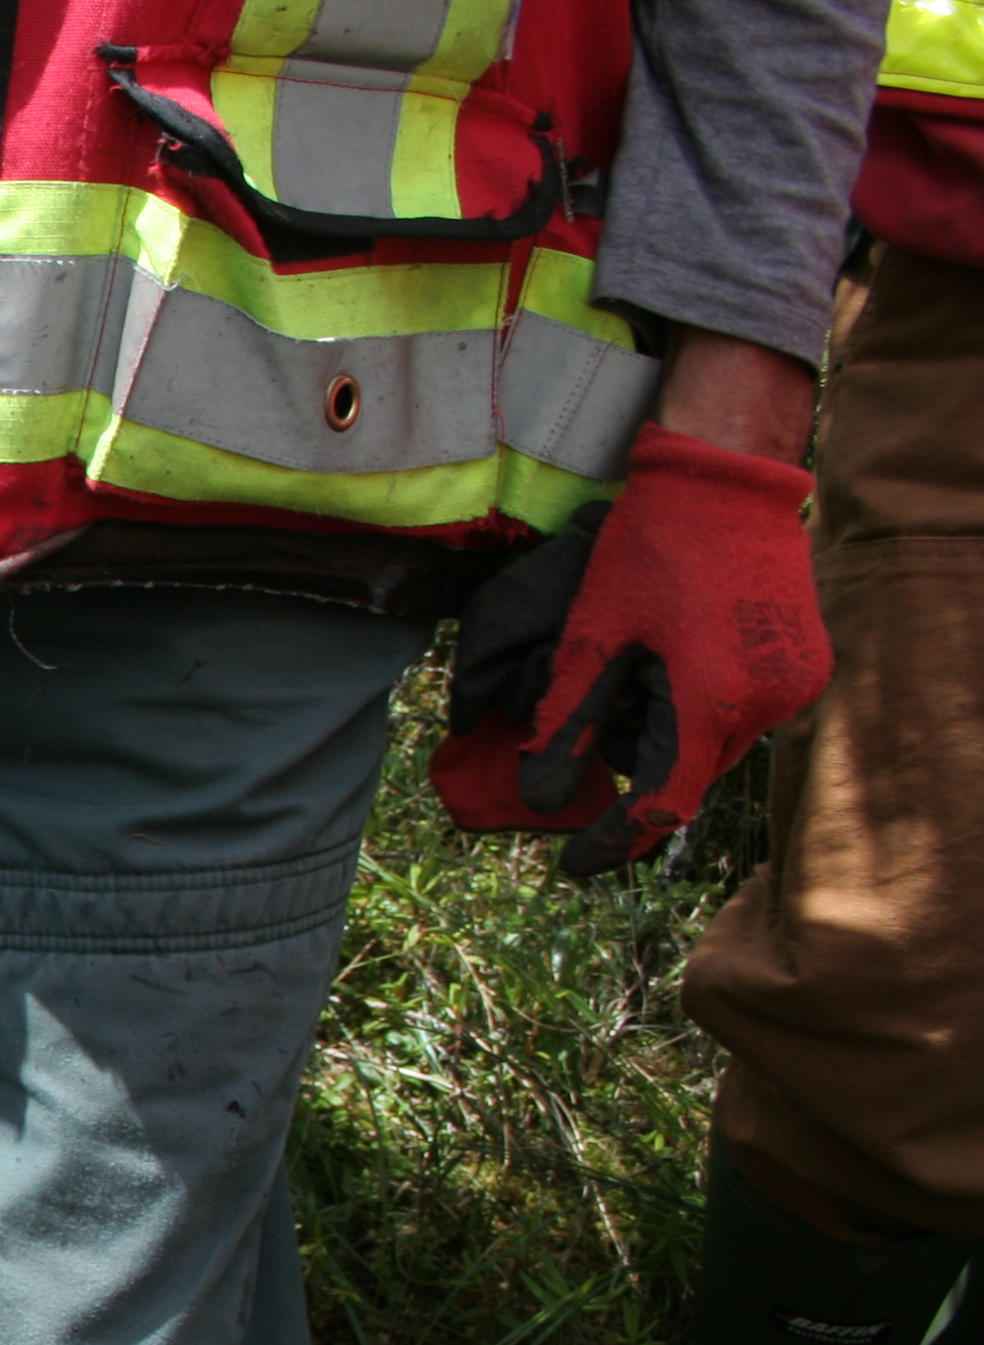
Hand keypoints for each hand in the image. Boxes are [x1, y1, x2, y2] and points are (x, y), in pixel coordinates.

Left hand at [431, 349, 827, 872]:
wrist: (725, 478)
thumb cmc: (651, 548)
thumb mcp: (592, 638)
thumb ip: (566, 722)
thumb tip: (539, 796)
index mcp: (713, 701)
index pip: (662, 801)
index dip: (613, 840)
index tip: (573, 866)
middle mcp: (768, 702)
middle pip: (692, 774)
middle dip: (637, 778)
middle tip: (581, 767)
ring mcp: (795, 682)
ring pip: (718, 746)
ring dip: (669, 742)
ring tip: (626, 701)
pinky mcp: (805, 661)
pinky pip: (743, 713)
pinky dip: (701, 713)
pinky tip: (667, 677)